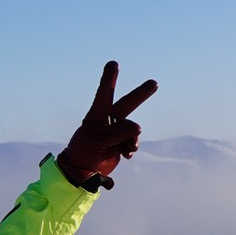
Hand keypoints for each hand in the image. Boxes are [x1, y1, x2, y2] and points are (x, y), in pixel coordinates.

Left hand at [58, 59, 155, 189]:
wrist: (82, 171)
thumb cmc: (84, 152)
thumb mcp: (98, 141)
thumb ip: (118, 132)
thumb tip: (138, 127)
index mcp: (96, 115)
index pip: (104, 93)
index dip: (109, 78)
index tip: (113, 63)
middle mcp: (107, 119)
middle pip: (127, 104)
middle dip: (141, 94)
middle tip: (154, 83)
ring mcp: (116, 131)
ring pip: (133, 129)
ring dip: (132, 140)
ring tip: (127, 149)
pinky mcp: (121, 142)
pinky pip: (133, 141)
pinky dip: (132, 148)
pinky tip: (126, 154)